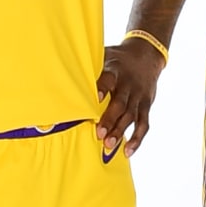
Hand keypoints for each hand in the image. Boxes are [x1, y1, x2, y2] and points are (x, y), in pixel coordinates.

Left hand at [97, 36, 164, 155]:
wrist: (146, 55)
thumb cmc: (117, 59)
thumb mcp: (103, 55)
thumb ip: (88, 67)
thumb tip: (59, 76)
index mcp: (115, 70)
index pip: (109, 79)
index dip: (103, 88)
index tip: (95, 98)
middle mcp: (128, 84)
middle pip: (120, 103)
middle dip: (110, 119)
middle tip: (99, 133)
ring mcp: (138, 96)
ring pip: (131, 116)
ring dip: (120, 131)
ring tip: (109, 144)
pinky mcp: (146, 106)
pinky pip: (144, 124)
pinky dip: (137, 139)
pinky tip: (128, 151)